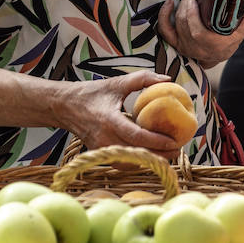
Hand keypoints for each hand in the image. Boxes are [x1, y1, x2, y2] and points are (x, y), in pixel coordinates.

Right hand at [59, 72, 181, 159]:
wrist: (64, 106)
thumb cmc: (92, 93)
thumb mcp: (117, 83)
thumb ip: (143, 79)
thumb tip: (168, 80)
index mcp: (109, 120)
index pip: (137, 136)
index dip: (157, 141)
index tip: (175, 141)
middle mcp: (104, 138)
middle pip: (137, 153)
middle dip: (160, 155)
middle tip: (178, 150)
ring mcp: (101, 148)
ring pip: (130, 162)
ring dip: (150, 160)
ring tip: (169, 154)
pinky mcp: (100, 154)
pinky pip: (122, 163)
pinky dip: (137, 161)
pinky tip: (151, 155)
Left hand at [156, 0, 243, 68]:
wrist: (215, 57)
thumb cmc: (227, 45)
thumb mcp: (239, 33)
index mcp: (210, 45)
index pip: (196, 31)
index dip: (192, 13)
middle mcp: (194, 47)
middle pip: (184, 22)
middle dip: (187, 1)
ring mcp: (183, 46)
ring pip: (176, 23)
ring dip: (181, 4)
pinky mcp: (175, 42)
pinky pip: (165, 30)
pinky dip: (164, 15)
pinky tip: (169, 2)